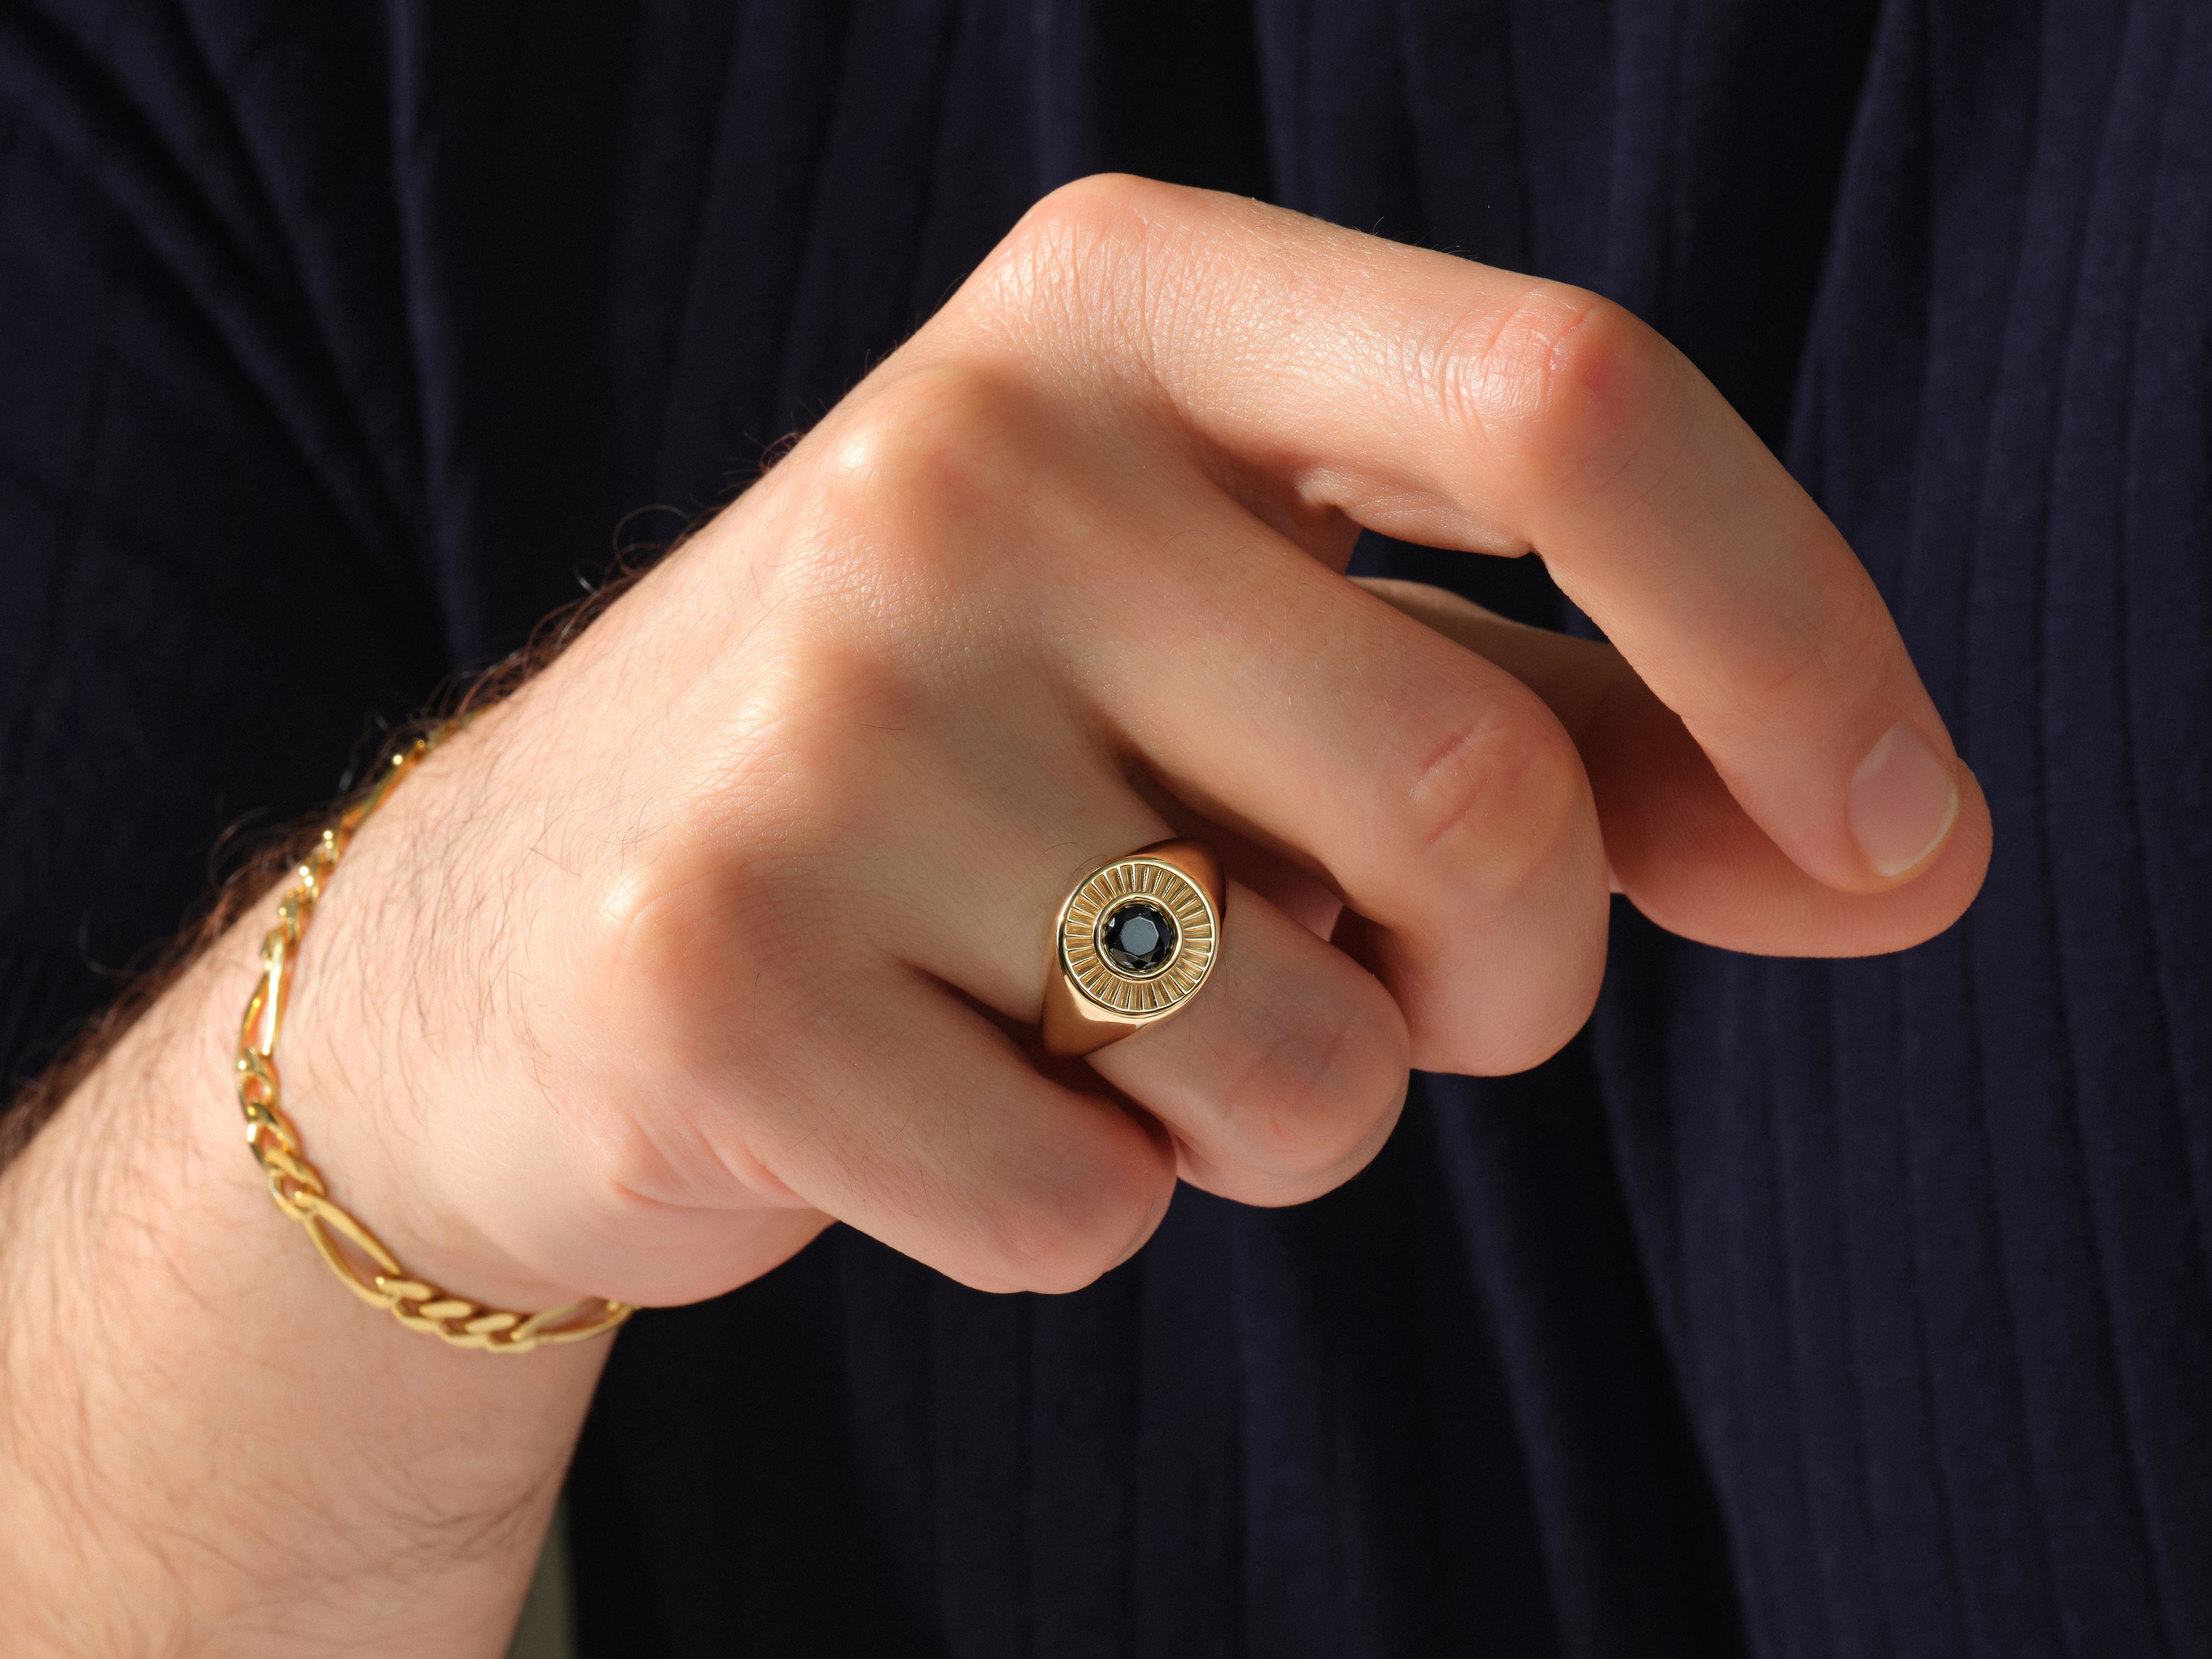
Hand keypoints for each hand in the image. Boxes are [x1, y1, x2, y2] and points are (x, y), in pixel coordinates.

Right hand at [281, 175, 1989, 1313]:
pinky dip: (1086, 1209)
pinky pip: (1088, 1211)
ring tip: (1099, 1015)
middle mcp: (953, 466)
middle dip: (1510, 986)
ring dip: (1287, 1111)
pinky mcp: (707, 967)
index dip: (1789, 627)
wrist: (533, 920)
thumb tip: (1908, 859)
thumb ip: (1594, 739)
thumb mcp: (1268, 669)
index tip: (1893, 829)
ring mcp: (812, 719)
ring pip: (1300, 1058)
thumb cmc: (977, 767)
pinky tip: (937, 1090)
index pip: (1561, 400)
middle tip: (1381, 985)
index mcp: (1117, 312)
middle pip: (1474, 802)